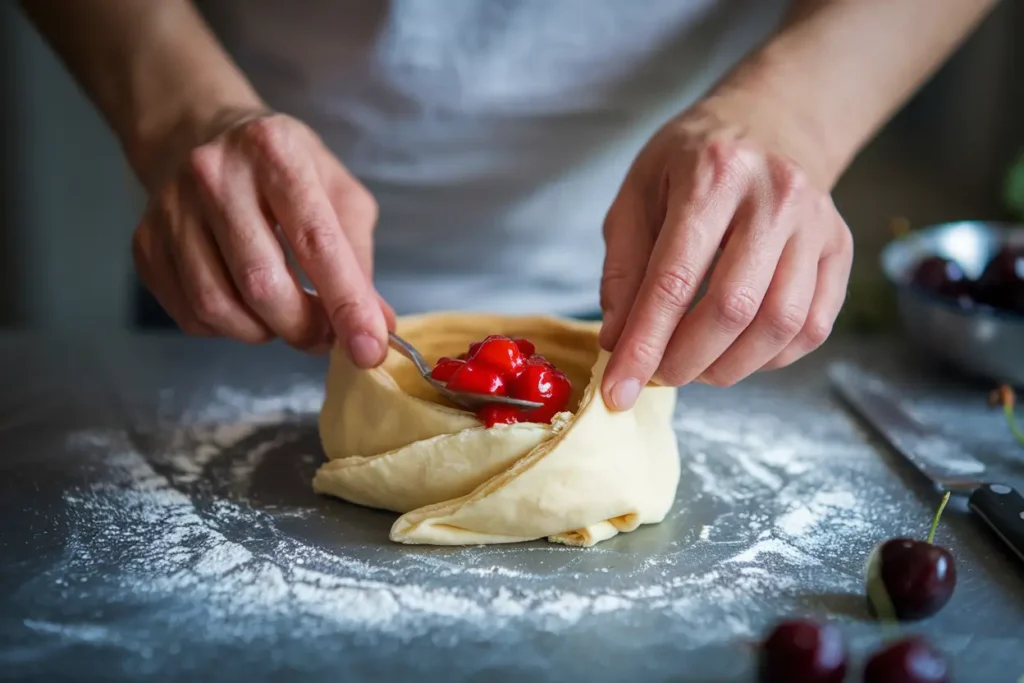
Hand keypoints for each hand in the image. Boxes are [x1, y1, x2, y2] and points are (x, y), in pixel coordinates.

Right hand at [131, 110, 393, 365]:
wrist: (198, 137)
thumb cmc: (283, 169)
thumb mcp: (337, 192)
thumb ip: (358, 257)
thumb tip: (376, 325)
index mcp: (275, 152)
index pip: (316, 242)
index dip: (346, 303)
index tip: (369, 349)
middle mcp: (215, 175)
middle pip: (262, 284)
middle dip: (303, 328)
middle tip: (324, 335)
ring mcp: (170, 209)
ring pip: (219, 307)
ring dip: (264, 331)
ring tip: (284, 317)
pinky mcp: (145, 243)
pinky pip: (191, 315)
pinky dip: (228, 327)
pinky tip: (245, 305)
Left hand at [599, 97, 852, 409]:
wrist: (772, 120)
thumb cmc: (692, 161)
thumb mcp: (638, 193)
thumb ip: (623, 267)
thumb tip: (617, 341)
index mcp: (713, 174)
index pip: (673, 279)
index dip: (644, 345)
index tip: (618, 391)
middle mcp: (775, 196)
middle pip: (734, 308)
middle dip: (685, 362)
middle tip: (656, 377)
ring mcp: (816, 223)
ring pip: (780, 324)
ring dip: (729, 367)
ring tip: (694, 367)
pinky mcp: (841, 248)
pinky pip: (812, 327)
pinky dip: (769, 358)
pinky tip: (736, 352)